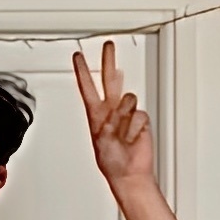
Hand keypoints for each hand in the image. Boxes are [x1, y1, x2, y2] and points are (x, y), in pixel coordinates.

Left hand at [73, 39, 155, 186]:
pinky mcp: (141, 120)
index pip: (88, 88)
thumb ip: (106, 124)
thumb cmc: (112, 162)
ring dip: (125, 118)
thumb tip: (114, 115)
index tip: (78, 56)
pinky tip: (133, 139)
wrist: (129, 174)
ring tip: (123, 136)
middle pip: (110, 79)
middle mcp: (112, 110)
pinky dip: (135, 129)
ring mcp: (127, 114)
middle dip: (109, 61)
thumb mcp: (100, 141)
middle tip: (108, 45)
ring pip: (128, 99)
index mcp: (96, 114)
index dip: (83, 71)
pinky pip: (139, 115)